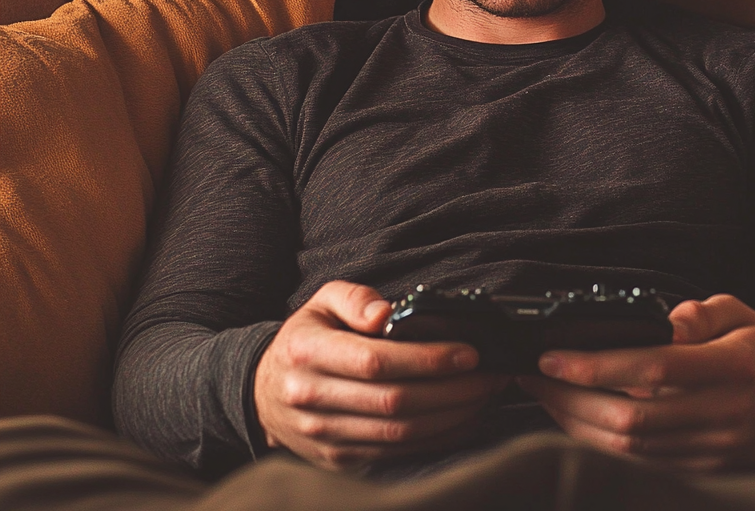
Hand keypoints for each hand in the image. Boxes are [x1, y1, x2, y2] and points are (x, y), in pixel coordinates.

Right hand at [253, 280, 507, 467]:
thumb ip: (355, 297)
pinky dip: (435, 440)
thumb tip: (386, 313)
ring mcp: (324, 435)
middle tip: (490, 374)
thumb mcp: (321, 301)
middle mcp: (312, 397)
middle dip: (452, 390)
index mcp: (308, 352)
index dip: (427, 359)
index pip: (375, 361)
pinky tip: (462, 420)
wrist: (263, 393)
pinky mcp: (339, 459)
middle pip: (394, 401)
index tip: (468, 351)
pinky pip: (395, 453)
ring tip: (484, 395)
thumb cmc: (305, 338)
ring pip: (399, 434)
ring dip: (451, 417)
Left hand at [516, 293, 754, 470]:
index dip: (598, 365)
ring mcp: (711, 450)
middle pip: (632, 417)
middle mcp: (721, 414)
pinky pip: (639, 464)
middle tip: (534, 376)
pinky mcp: (702, 471)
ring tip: (544, 396)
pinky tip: (574, 421)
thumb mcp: (741, 313)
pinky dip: (598, 446)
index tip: (555, 356)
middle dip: (571, 398)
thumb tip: (662, 320)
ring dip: (577, 424)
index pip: (654, 368)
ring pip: (630, 448)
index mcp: (732, 368)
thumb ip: (701, 313)